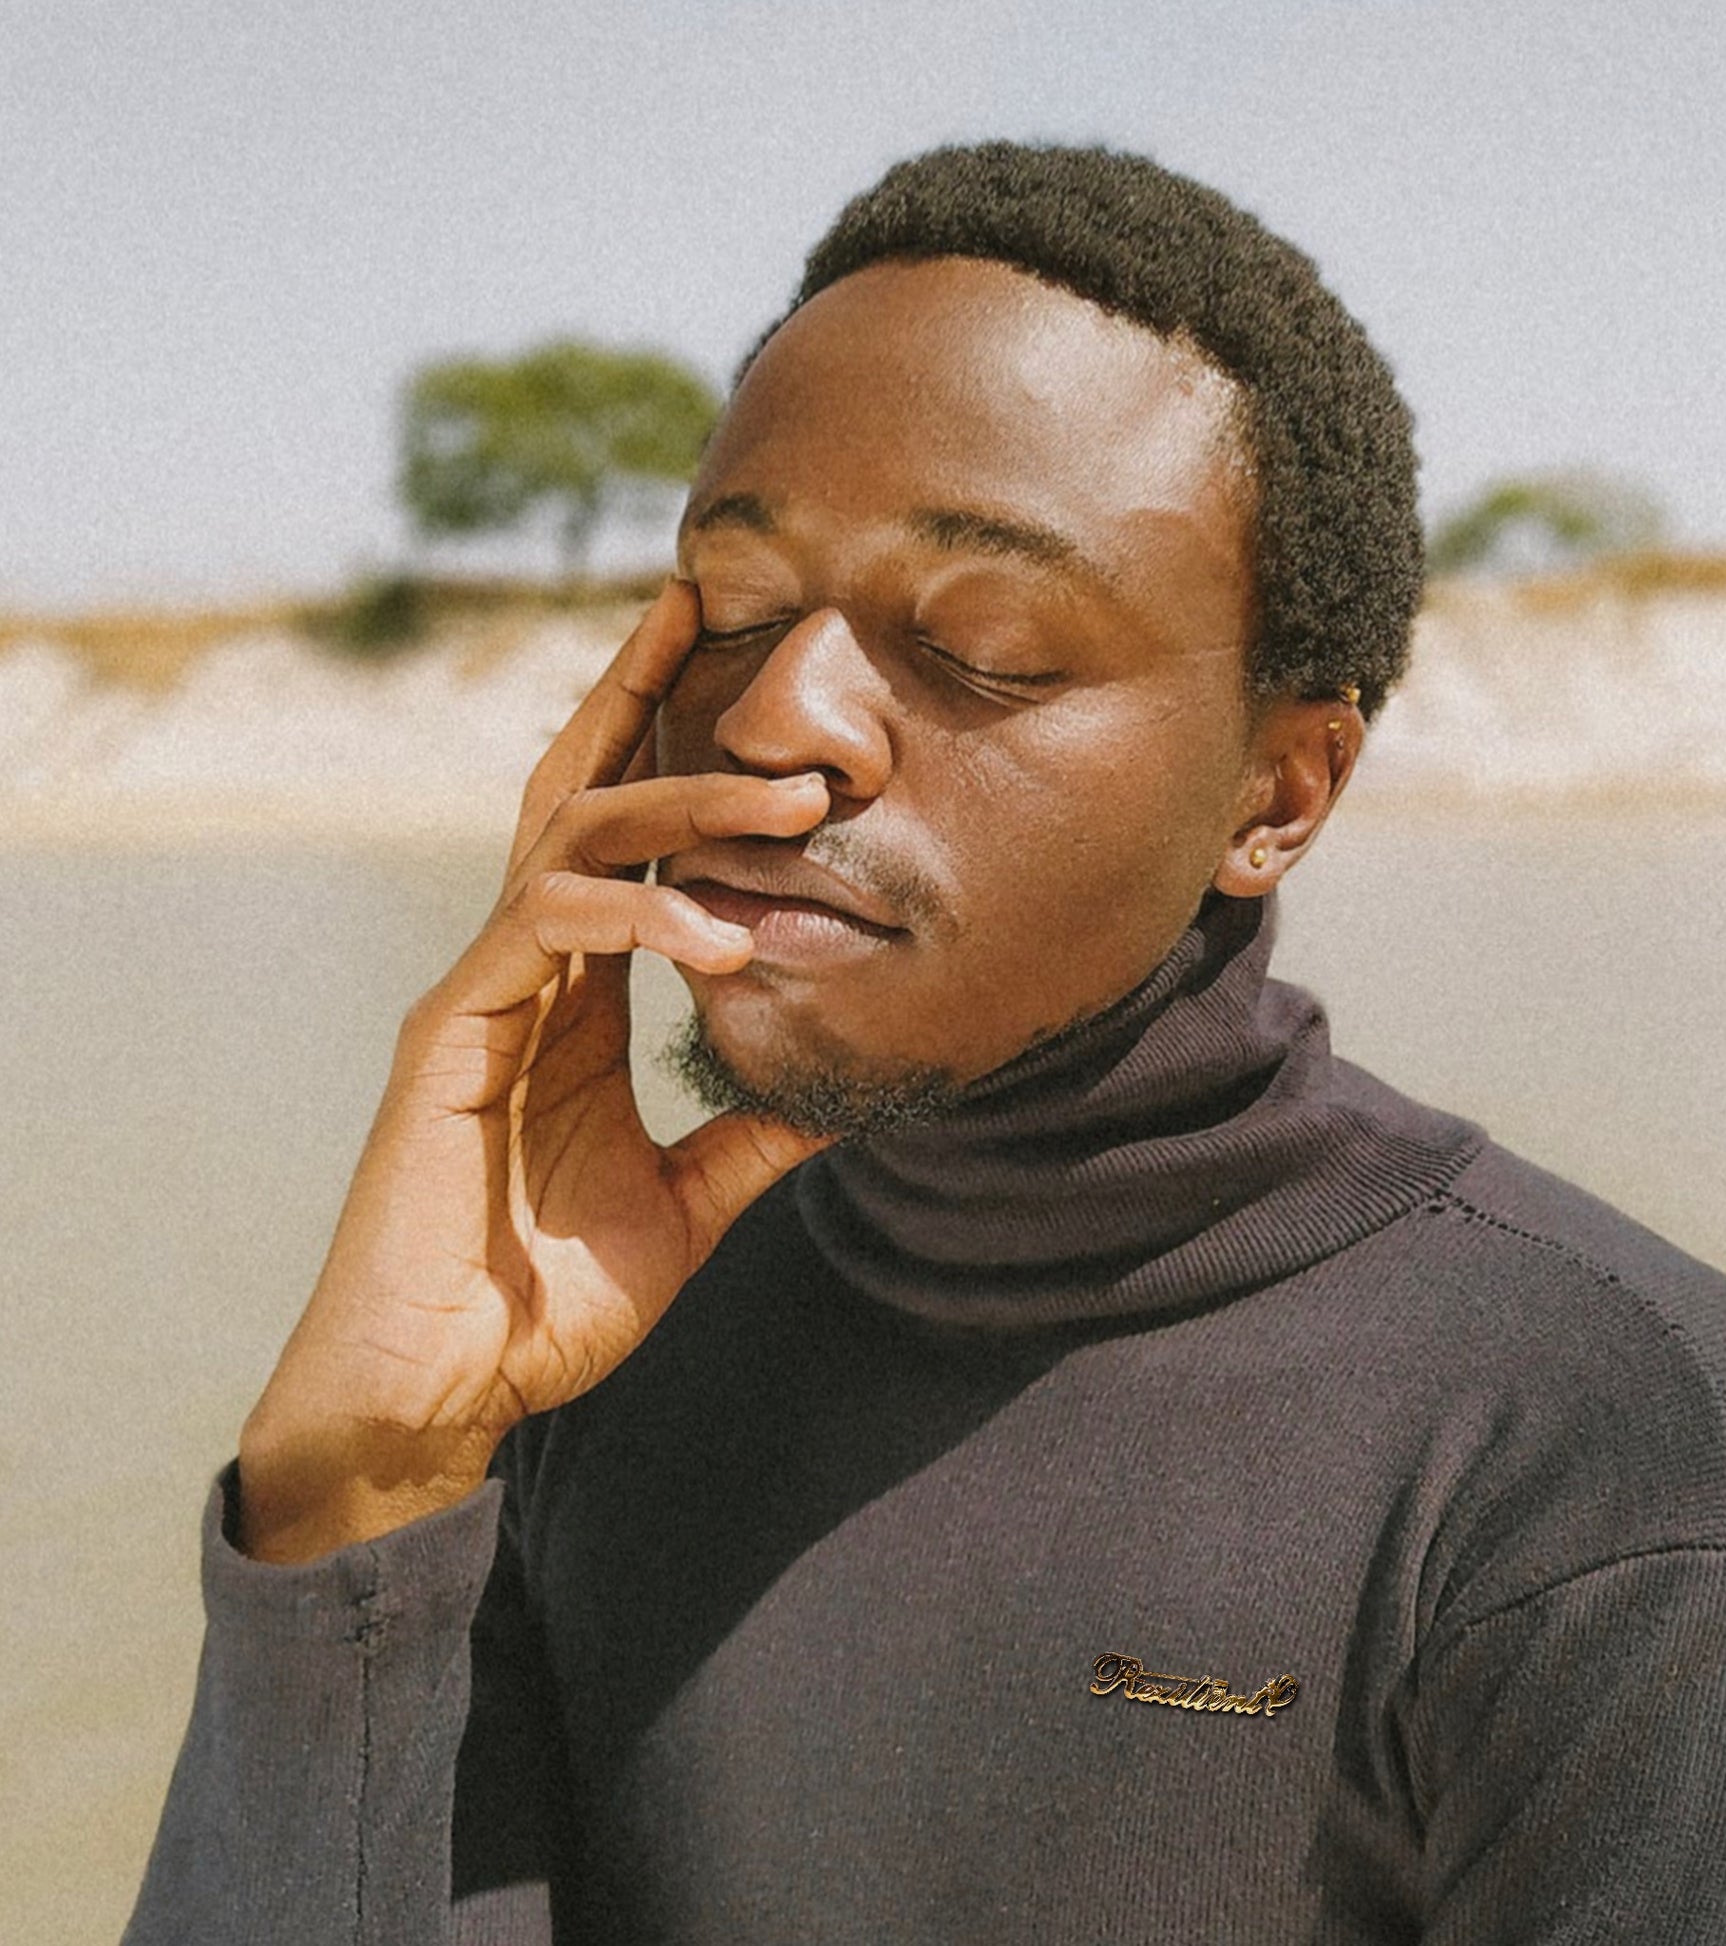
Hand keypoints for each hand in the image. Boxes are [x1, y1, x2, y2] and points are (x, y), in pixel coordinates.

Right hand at [238, 582, 830, 1561]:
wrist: (436, 1394)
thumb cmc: (545, 1303)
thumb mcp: (688, 1202)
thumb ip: (754, 1134)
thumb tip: (847, 1090)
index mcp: (574, 995)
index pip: (616, 837)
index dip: (661, 740)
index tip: (724, 657)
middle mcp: (522, 969)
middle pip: (576, 790)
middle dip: (645, 697)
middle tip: (734, 626)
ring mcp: (480, 992)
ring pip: (565, 839)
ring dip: (679, 806)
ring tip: (792, 808)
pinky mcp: (447, 1035)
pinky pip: (540, 931)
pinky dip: (634, 917)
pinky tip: (721, 937)